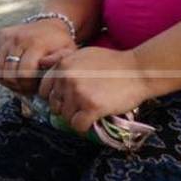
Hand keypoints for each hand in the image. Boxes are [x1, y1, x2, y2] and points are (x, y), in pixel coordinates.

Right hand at [0, 18, 76, 95]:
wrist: (51, 24)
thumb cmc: (59, 43)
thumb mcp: (67, 52)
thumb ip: (58, 61)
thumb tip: (43, 64)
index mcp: (36, 44)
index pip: (23, 74)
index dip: (27, 86)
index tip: (34, 87)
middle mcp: (18, 39)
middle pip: (7, 74)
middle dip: (16, 85)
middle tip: (24, 86)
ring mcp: (6, 37)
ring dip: (4, 79)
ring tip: (16, 79)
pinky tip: (2, 71)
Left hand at [36, 47, 151, 133]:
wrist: (138, 70)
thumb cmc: (113, 63)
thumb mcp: (84, 54)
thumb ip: (62, 60)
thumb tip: (42, 63)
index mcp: (62, 65)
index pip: (44, 90)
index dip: (56, 97)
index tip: (69, 99)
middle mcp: (66, 78)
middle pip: (54, 106)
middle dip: (67, 109)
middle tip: (83, 106)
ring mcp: (78, 93)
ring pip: (66, 118)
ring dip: (78, 118)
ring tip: (92, 111)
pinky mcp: (91, 107)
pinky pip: (78, 126)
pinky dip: (85, 126)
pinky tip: (94, 119)